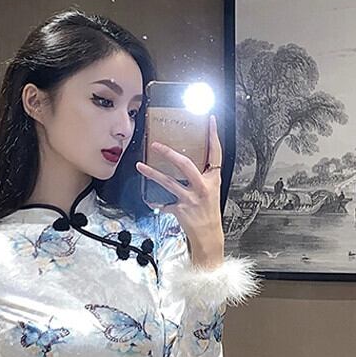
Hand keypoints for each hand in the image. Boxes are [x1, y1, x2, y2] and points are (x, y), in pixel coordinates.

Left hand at [135, 113, 224, 264]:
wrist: (208, 236)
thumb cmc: (208, 213)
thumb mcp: (210, 191)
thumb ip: (201, 177)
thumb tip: (184, 163)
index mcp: (213, 179)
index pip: (215, 153)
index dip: (213, 136)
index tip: (211, 120)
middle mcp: (203, 187)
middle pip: (185, 165)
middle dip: (169, 153)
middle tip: (156, 144)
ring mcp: (191, 199)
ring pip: (168, 182)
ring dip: (152, 173)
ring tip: (140, 166)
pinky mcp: (180, 210)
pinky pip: (164, 204)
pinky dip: (157, 203)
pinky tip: (152, 202)